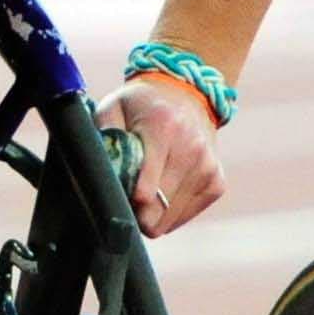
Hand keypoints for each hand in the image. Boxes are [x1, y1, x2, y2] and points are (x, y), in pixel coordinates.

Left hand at [96, 74, 221, 238]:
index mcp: (163, 129)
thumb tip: (97, 176)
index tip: (116, 201)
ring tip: (141, 193)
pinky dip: (169, 213)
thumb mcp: (113, 108)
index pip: (146, 189)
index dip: (126, 203)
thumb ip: (102, 138)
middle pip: (157, 210)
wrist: (185, 94)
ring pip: (169, 219)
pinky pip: (185, 217)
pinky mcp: (217, 183)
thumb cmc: (140, 106)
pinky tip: (161, 192)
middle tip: (123, 198)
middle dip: (135, 213)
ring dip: (151, 215)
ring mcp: (207, 168)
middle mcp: (192, 149)